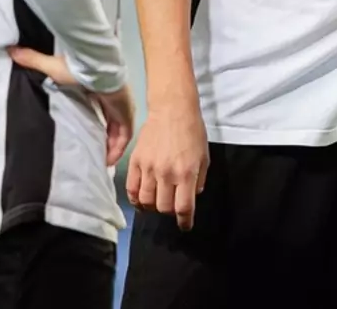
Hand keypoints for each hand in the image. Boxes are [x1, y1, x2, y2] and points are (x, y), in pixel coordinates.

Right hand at [7, 47, 134, 167]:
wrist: (96, 68)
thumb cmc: (78, 68)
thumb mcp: (52, 67)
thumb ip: (33, 60)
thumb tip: (11, 50)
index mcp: (100, 89)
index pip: (100, 108)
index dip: (96, 122)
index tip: (87, 135)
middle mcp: (113, 101)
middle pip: (111, 123)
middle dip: (104, 139)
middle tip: (94, 153)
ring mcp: (122, 108)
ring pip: (118, 132)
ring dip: (110, 147)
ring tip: (100, 161)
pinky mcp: (126, 115)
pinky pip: (124, 137)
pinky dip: (117, 149)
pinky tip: (108, 160)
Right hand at [125, 101, 208, 230]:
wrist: (172, 110)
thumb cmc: (193, 131)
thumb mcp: (205, 156)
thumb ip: (200, 179)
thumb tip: (193, 196)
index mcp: (186, 173)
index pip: (184, 208)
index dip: (184, 221)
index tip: (185, 226)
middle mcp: (166, 174)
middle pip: (164, 208)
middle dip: (170, 212)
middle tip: (172, 206)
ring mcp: (149, 168)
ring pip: (146, 202)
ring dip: (153, 207)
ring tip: (157, 202)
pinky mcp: (135, 162)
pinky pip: (131, 189)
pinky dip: (135, 199)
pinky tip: (141, 200)